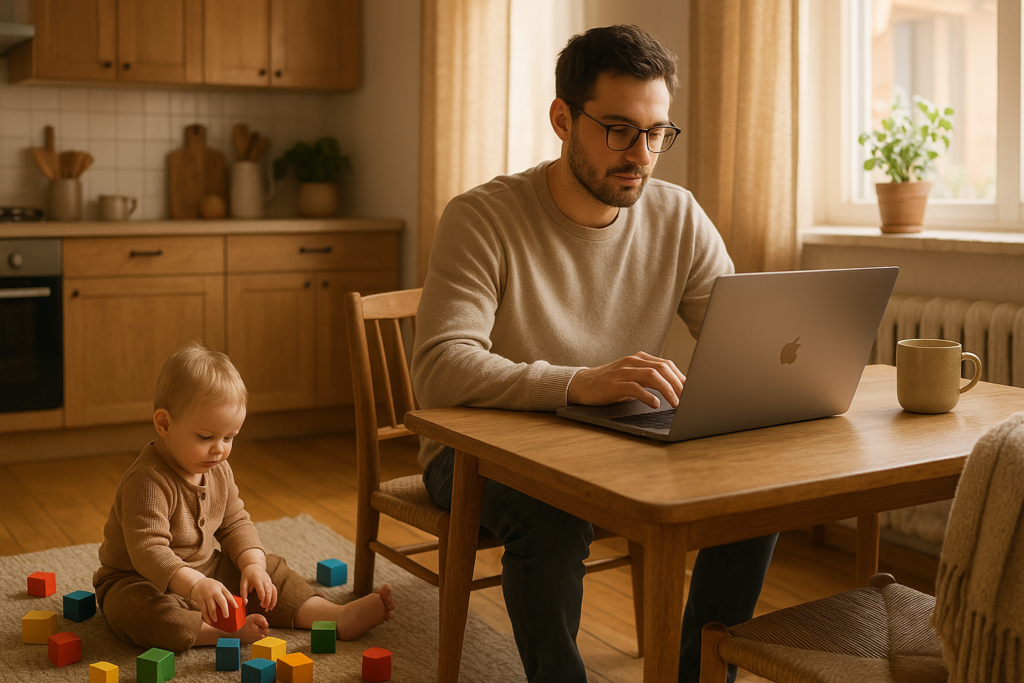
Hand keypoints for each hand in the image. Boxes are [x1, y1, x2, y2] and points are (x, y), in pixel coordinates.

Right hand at [190, 577, 234, 624]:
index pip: (228, 595)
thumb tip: (231, 604)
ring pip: (211, 607)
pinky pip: (203, 610)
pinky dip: (206, 617)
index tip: (236, 608)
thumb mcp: (219, 586)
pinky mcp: (199, 600)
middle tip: (226, 616)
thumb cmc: (210, 586)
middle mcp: (214, 591)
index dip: (233, 602)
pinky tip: (209, 621)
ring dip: (214, 615)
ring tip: (216, 620)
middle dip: (225, 610)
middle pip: (221, 601)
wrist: (196, 582)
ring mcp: (206, 595)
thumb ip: (224, 594)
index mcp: (221, 587)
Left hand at [240, 564, 277, 611]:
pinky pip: (274, 591)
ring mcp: (269, 581)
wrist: (254, 565)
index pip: (261, 589)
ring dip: (272, 600)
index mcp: (257, 579)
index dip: (262, 597)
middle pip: (269, 591)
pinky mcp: (270, 582)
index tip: (262, 605)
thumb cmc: (247, 575)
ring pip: (273, 591)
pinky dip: (274, 598)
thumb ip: (243, 593)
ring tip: (269, 609)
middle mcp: (265, 580)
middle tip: (265, 608)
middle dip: (268, 600)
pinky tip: (271, 605)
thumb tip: (245, 603)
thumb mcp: (243, 582)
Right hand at [567, 351, 684, 408]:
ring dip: (668, 390)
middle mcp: (633, 361)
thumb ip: (652, 380)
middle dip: (679, 384)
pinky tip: (655, 404)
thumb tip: (677, 390)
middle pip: (663, 368)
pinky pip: (634, 387)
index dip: (682, 378)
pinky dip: (647, 396)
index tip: (693, 391)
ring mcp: (623, 371)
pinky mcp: (614, 384)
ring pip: (652, 376)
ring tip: (675, 404)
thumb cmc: (611, 384)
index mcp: (640, 359)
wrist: (583, 385)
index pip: (667, 364)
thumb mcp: (634, 378)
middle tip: (688, 399)